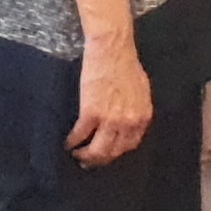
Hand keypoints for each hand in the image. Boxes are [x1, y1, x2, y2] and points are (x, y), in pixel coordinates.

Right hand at [68, 40, 152, 163]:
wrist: (112, 49)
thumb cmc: (126, 64)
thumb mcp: (141, 91)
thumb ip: (136, 109)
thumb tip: (128, 121)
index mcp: (141, 117)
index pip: (130, 145)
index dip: (117, 151)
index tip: (107, 153)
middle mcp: (128, 123)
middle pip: (113, 152)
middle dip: (100, 160)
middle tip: (89, 161)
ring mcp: (110, 120)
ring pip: (97, 150)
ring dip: (85, 156)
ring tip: (77, 154)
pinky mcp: (91, 113)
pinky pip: (80, 135)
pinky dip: (72, 141)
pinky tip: (68, 142)